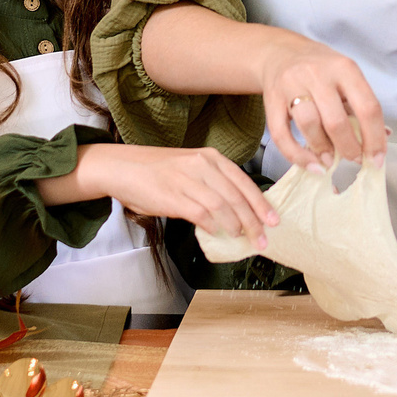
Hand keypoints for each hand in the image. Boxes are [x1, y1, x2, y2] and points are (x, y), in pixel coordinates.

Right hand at [73, 142, 277, 250]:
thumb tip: (236, 212)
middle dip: (253, 220)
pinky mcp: (172, 196)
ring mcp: (187, 180)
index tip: (273, 220)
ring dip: (236, 226)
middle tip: (261, 238)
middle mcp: (202, 165)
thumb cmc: (157, 171)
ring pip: (222, 206)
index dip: (261, 203)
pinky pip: (200, 213)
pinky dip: (212, 226)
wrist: (123, 168)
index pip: (244, 182)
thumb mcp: (191, 168)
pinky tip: (217, 233)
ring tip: (242, 238)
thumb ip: (213, 184)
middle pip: (237, 196)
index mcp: (211, 158)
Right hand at [257, 33, 388, 171]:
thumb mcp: (347, 77)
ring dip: (323, 149)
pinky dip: (297, 155)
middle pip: (336, 120)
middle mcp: (318, 74)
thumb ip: (362, 106)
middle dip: (349, 148)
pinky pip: (282, 134)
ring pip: (309, 124)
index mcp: (345, 69)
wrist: (281, 53)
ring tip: (330, 161)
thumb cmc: (321, 70)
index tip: (376, 160)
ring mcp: (292, 85)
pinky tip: (311, 165)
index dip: (374, 138)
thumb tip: (384, 137)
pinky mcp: (271, 100)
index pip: (367, 107)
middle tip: (354, 160)